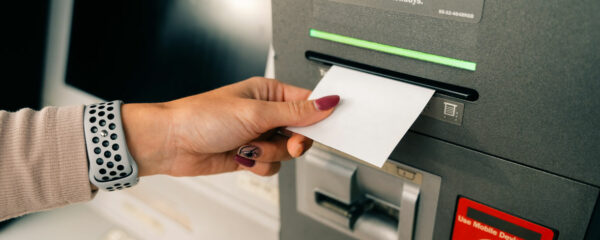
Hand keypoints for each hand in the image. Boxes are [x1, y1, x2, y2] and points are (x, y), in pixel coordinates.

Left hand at [120, 77, 338, 176]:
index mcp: (269, 93)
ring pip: (287, 152)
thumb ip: (295, 112)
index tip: (327, 127)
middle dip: (292, 142)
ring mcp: (258, 135)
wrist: (172, 143)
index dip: (319, 116)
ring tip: (248, 147)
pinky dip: (259, 165)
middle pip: (301, 132)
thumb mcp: (255, 112)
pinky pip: (272, 165)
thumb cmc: (201, 117)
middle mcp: (266, 113)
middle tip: (287, 143)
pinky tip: (242, 157)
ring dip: (270, 154)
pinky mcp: (250, 155)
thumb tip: (326, 103)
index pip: (307, 102)